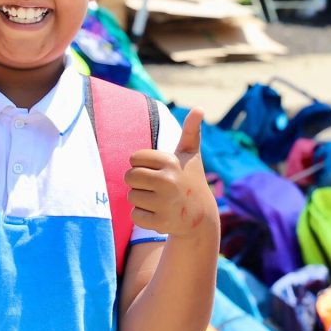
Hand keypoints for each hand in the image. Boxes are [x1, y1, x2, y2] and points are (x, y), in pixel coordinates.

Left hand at [124, 108, 217, 238]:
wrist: (200, 217)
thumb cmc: (190, 179)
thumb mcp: (190, 155)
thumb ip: (191, 131)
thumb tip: (199, 108)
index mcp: (170, 161)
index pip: (134, 158)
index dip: (143, 165)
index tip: (159, 170)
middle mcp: (168, 181)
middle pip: (130, 177)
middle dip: (139, 182)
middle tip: (157, 187)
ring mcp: (165, 203)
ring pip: (131, 197)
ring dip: (141, 200)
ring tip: (160, 200)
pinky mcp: (161, 222)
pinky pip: (134, 215)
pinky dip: (143, 216)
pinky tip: (159, 214)